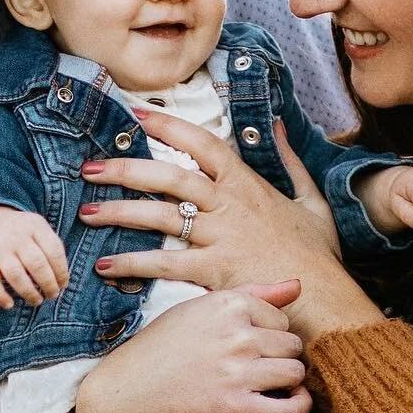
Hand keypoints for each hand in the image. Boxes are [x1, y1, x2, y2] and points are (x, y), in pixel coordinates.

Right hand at [0, 205, 67, 308]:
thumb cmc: (24, 234)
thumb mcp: (40, 230)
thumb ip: (51, 249)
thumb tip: (61, 281)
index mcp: (35, 226)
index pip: (54, 251)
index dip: (61, 272)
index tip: (63, 284)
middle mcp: (16, 236)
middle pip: (36, 264)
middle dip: (48, 284)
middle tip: (52, 295)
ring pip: (15, 274)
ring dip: (29, 292)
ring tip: (37, 300)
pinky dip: (0, 295)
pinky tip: (10, 305)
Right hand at [75, 280, 312, 412]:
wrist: (126, 396)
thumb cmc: (161, 350)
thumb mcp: (199, 310)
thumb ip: (251, 294)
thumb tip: (299, 285)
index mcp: (227, 304)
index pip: (281, 319)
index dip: (268, 336)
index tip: (247, 348)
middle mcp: (235, 334)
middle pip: (291, 345)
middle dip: (278, 358)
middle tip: (253, 369)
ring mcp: (236, 372)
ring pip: (295, 372)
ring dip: (286, 382)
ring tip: (266, 386)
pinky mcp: (235, 409)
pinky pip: (292, 408)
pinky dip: (297, 407)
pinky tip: (286, 403)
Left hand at [80, 110, 376, 338]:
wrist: (326, 298)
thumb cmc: (317, 255)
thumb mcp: (311, 200)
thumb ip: (291, 161)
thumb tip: (280, 125)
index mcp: (248, 184)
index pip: (204, 143)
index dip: (170, 126)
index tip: (138, 114)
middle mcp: (230, 205)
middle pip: (170, 177)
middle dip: (126, 169)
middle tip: (89, 168)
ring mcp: (221, 237)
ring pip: (161, 216)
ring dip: (119, 212)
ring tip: (86, 212)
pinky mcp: (214, 271)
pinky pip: (165, 263)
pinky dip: (133, 264)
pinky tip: (106, 265)